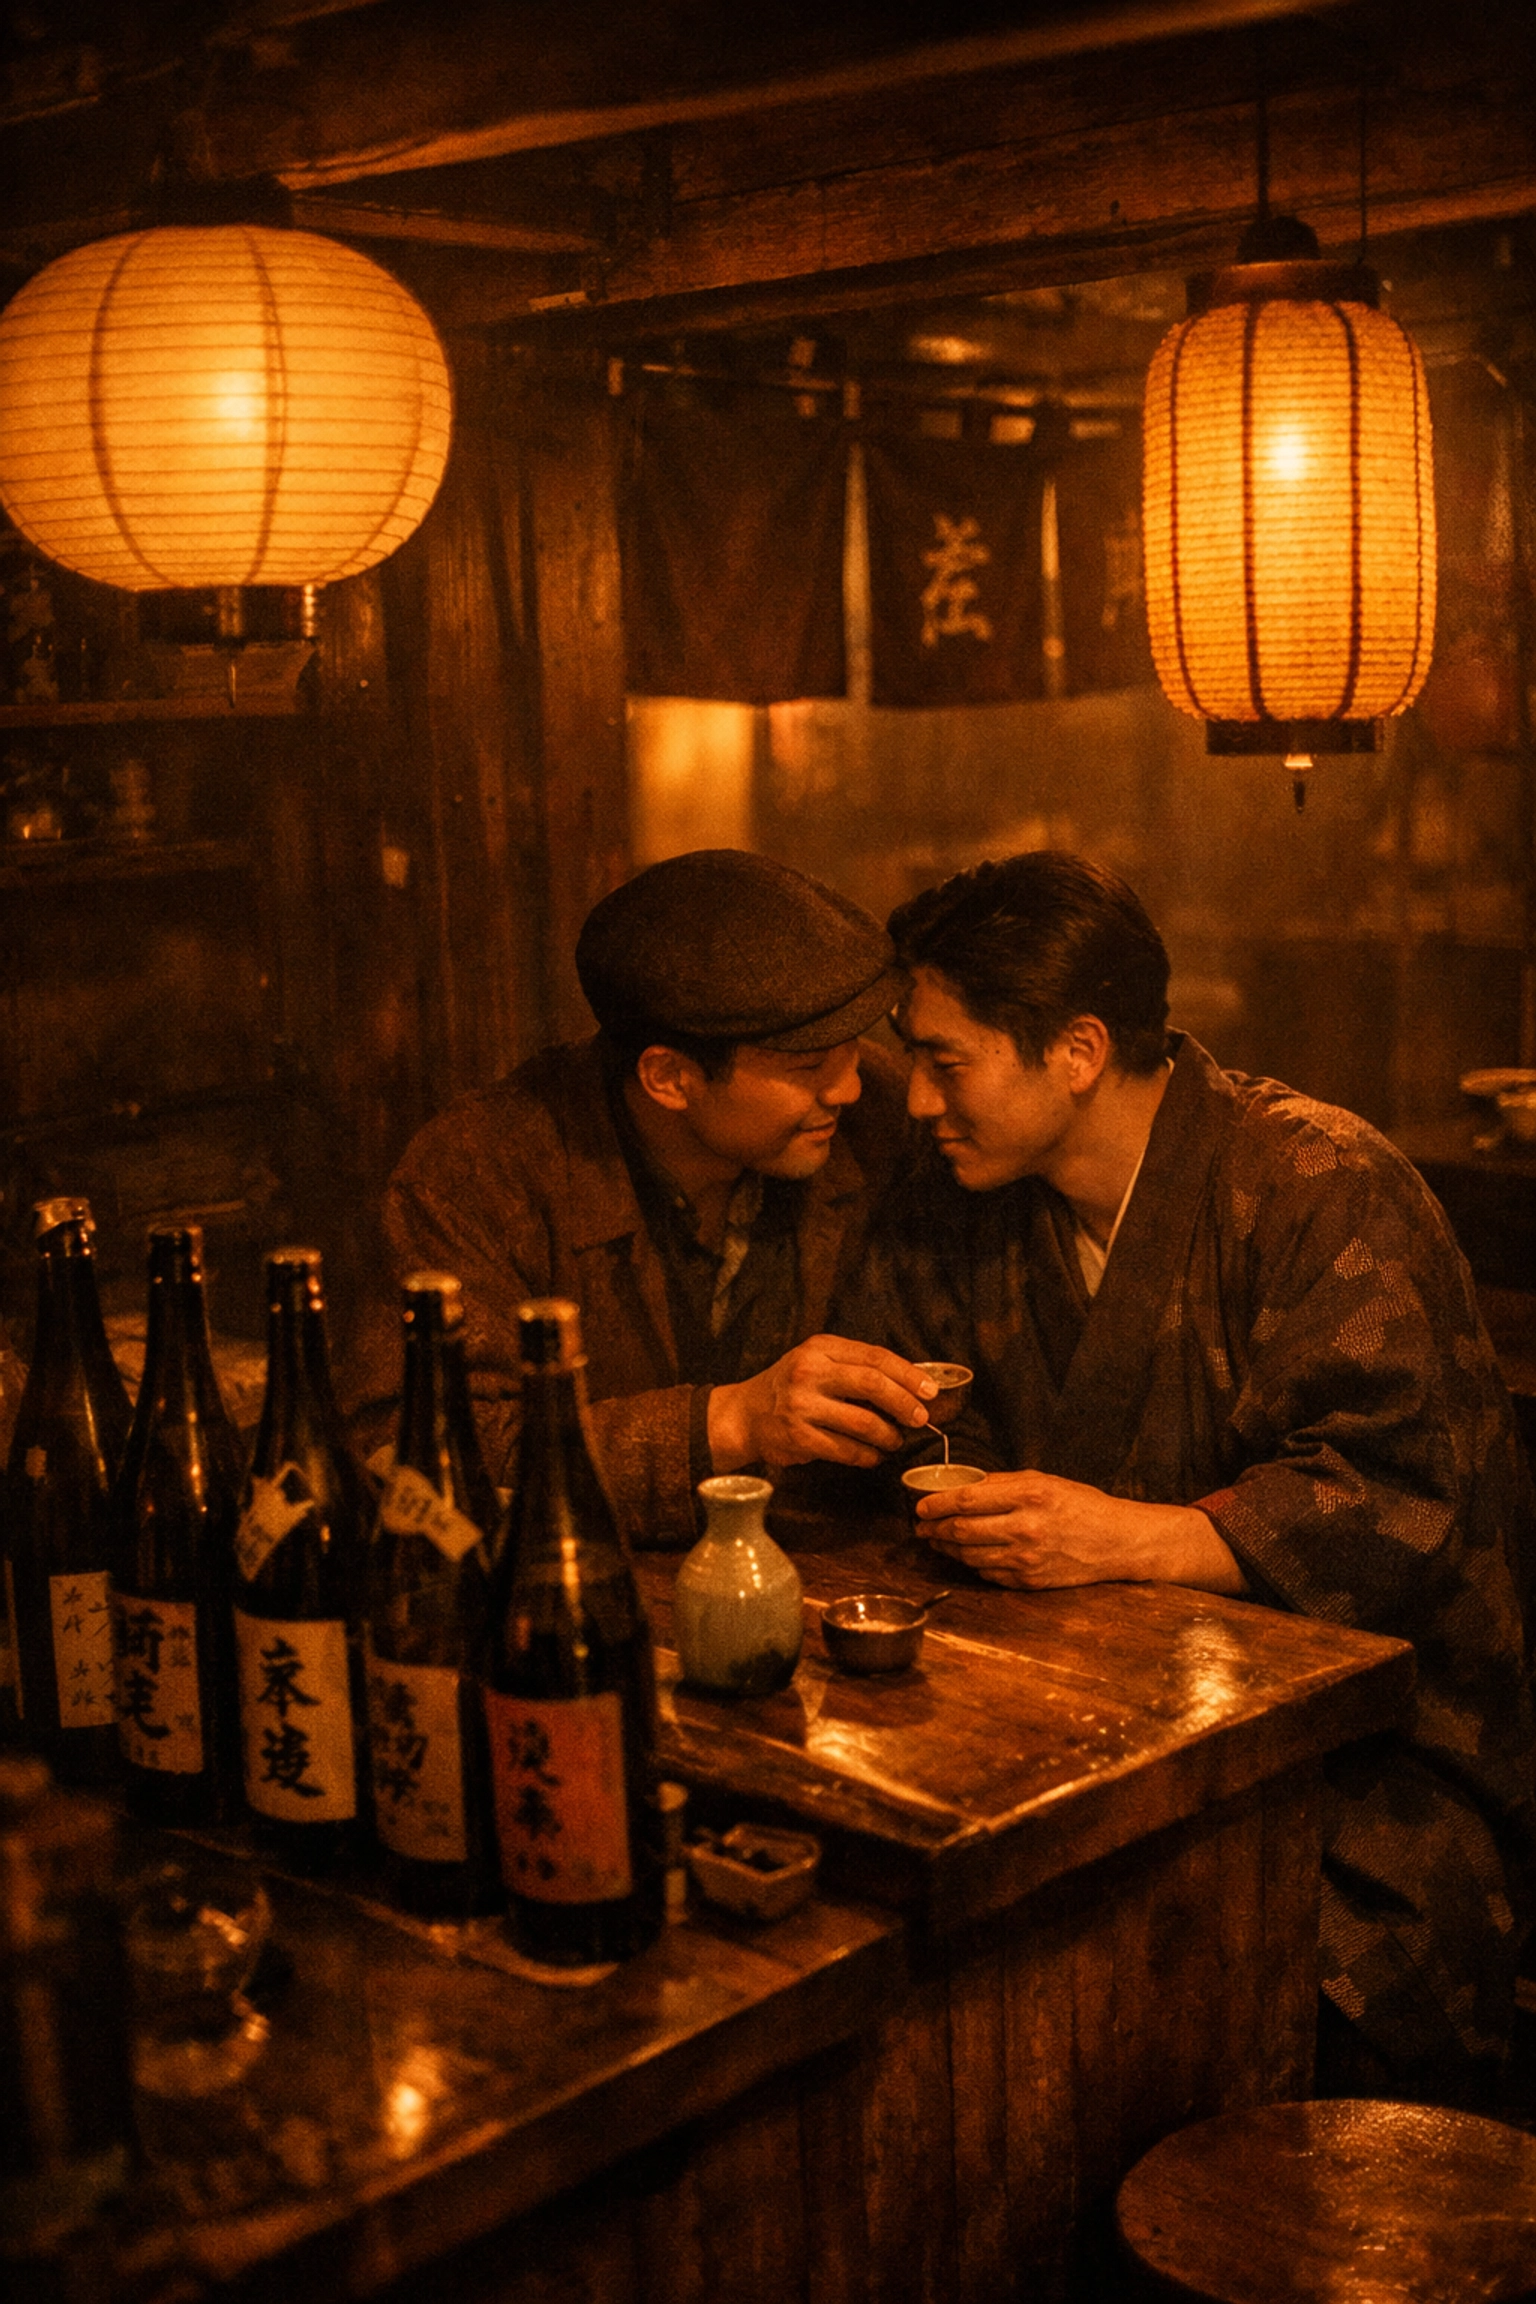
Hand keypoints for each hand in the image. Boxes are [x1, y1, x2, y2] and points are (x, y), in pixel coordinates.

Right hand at [708, 1338, 939, 1472]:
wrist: (744, 1414)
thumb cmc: (790, 1387)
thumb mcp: (816, 1362)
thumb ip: (854, 1367)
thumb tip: (910, 1384)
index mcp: (820, 1349)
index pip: (874, 1357)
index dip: (908, 1375)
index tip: (930, 1390)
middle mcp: (809, 1373)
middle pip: (872, 1384)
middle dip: (904, 1403)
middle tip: (920, 1418)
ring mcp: (802, 1406)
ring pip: (863, 1422)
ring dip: (888, 1435)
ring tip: (895, 1440)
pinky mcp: (798, 1437)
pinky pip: (845, 1450)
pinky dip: (867, 1456)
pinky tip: (873, 1456)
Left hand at [913, 1470, 1246, 1594]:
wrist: (1117, 1542)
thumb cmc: (1081, 1505)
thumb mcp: (1044, 1481)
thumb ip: (1003, 1484)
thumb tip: (963, 1487)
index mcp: (1029, 1496)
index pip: (967, 1500)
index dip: (937, 1504)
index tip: (921, 1505)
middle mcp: (1026, 1528)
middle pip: (962, 1530)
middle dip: (934, 1528)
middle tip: (921, 1525)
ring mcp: (1026, 1559)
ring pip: (970, 1555)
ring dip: (947, 1548)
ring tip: (936, 1539)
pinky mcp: (1028, 1580)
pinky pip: (987, 1573)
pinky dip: (971, 1563)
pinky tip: (965, 1555)